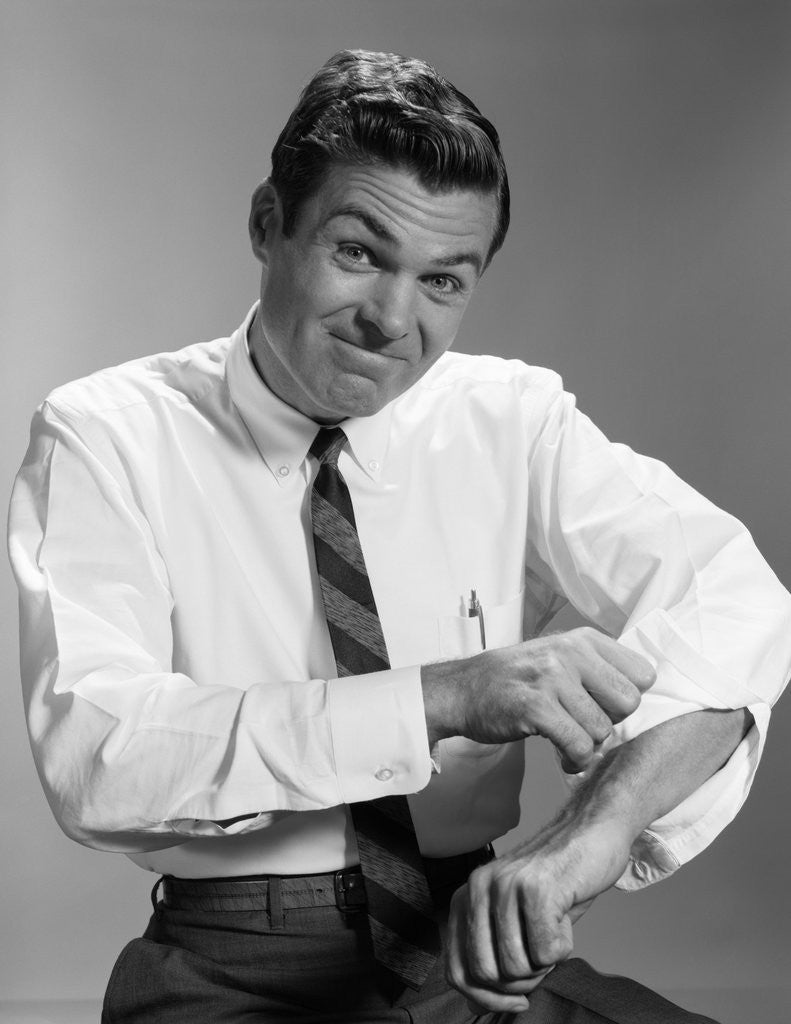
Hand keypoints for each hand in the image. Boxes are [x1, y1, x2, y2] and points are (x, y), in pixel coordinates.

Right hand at [422, 627, 655, 771]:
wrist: (463, 689)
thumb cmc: (517, 680)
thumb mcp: (559, 657)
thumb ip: (597, 668)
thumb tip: (643, 694)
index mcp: (583, 639)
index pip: (643, 673)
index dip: (627, 698)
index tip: (604, 706)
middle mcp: (570, 652)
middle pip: (629, 702)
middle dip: (611, 723)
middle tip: (585, 725)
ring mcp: (551, 678)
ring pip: (602, 729)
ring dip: (588, 746)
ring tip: (568, 742)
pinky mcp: (535, 707)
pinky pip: (579, 746)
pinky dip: (575, 760)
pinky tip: (562, 755)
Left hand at [445, 816, 631, 1013]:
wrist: (591, 833)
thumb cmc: (558, 880)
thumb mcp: (516, 917)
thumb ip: (492, 951)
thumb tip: (477, 1002)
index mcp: (467, 896)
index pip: (457, 969)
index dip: (484, 998)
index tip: (514, 1001)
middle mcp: (478, 888)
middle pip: (484, 974)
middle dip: (518, 984)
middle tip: (542, 963)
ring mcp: (506, 886)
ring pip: (515, 968)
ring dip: (544, 964)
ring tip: (555, 931)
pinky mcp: (536, 889)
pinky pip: (546, 953)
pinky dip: (563, 948)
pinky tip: (566, 919)